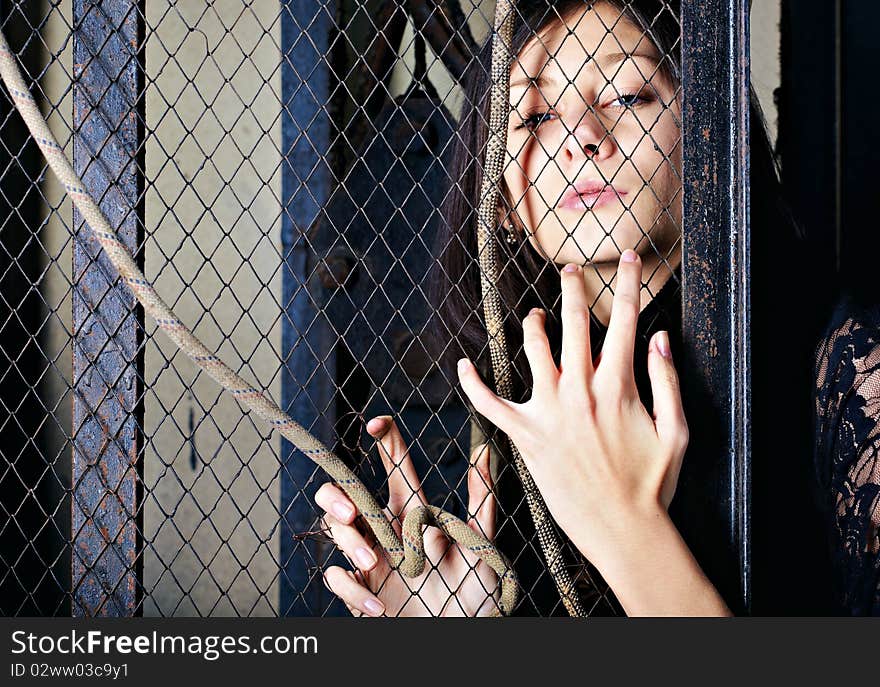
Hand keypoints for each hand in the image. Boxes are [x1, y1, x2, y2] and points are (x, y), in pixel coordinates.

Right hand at [317, 416, 499, 616]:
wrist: (461, 637)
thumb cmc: (474, 592)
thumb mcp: (481, 545)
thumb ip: (482, 499)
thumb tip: (484, 450)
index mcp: (413, 512)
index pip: (394, 466)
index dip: (384, 440)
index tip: (376, 425)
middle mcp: (386, 530)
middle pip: (343, 494)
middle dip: (336, 494)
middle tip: (351, 510)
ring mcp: (369, 559)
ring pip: (335, 531)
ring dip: (349, 545)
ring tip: (373, 564)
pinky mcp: (360, 590)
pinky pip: (336, 578)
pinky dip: (352, 591)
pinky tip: (377, 607)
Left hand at [456, 249, 688, 569]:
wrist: (623, 529)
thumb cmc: (652, 484)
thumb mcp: (676, 431)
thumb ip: (668, 380)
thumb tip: (660, 337)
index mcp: (619, 386)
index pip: (625, 321)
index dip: (628, 283)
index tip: (628, 257)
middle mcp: (581, 391)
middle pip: (575, 325)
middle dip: (573, 291)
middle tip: (569, 269)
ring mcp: (550, 412)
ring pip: (534, 352)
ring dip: (533, 326)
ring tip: (533, 314)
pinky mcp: (526, 436)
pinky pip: (490, 405)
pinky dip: (473, 384)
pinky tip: (463, 365)